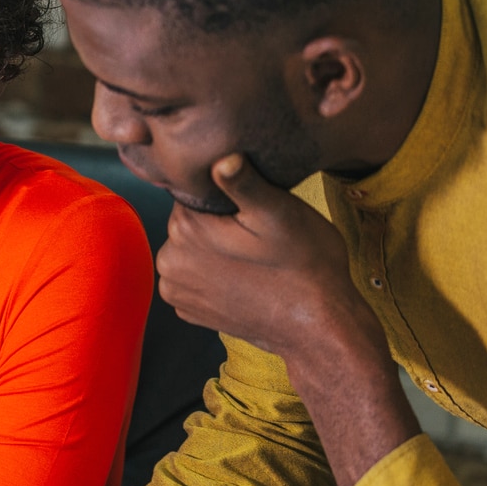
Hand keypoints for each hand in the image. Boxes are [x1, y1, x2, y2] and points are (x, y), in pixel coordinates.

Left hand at [156, 154, 363, 359]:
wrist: (316, 326)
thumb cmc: (305, 266)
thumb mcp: (280, 213)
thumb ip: (245, 182)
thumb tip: (221, 159)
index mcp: (186, 229)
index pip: (191, 190)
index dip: (223, 193)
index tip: (250, 207)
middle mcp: (169, 260)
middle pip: (188, 220)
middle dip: (217, 222)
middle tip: (256, 234)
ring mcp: (176, 289)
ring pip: (190, 249)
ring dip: (213, 249)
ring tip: (251, 258)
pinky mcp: (187, 310)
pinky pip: (193, 276)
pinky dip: (211, 275)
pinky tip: (241, 278)